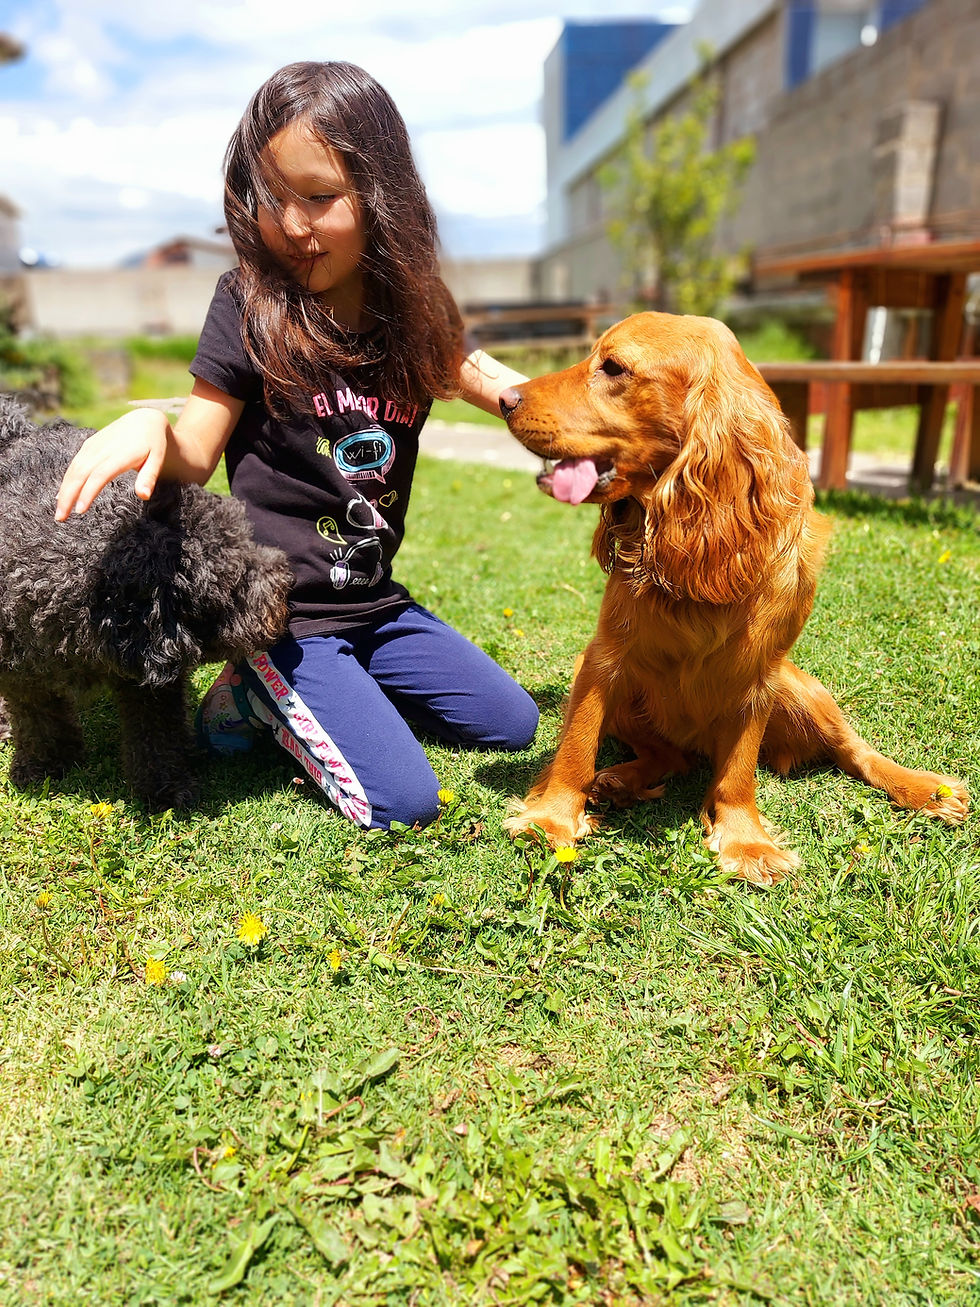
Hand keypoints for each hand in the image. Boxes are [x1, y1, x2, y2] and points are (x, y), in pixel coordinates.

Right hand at [55, 408, 169, 519]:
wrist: (144, 420)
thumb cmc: (153, 444)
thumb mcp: (158, 459)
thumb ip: (149, 477)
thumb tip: (144, 496)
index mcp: (120, 453)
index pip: (100, 475)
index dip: (88, 492)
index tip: (80, 510)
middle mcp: (103, 448)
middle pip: (81, 473)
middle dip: (68, 496)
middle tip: (60, 518)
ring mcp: (93, 446)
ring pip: (74, 469)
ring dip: (64, 490)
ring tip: (59, 513)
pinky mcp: (88, 445)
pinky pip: (74, 464)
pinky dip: (67, 480)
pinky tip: (62, 496)